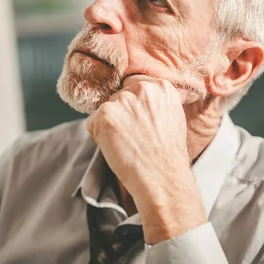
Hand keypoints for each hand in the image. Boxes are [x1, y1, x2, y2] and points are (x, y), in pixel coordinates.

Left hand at [86, 75, 206, 243]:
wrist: (162, 178)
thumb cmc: (167, 155)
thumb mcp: (172, 117)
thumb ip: (154, 101)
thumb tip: (131, 95)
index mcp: (161, 86)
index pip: (133, 85)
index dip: (132, 105)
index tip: (139, 123)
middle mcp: (141, 88)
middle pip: (117, 96)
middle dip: (121, 114)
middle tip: (135, 137)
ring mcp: (122, 100)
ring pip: (104, 110)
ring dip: (109, 126)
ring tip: (128, 143)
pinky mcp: (104, 114)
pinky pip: (92, 123)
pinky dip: (99, 137)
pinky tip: (117, 148)